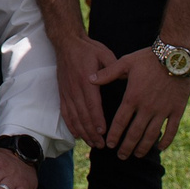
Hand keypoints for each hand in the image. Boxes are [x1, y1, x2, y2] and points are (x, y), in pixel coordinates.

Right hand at [52, 31, 117, 146]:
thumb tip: (126, 80)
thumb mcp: (105, 54)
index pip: (92, 105)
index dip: (97, 120)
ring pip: (74, 117)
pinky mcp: (62, 93)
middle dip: (92, 132)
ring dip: (83, 132)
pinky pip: (65, 113)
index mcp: (86, 80)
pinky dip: (71, 125)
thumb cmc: (88, 48)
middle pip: (83, 115)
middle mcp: (75, 88)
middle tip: (101, 145)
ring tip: (92, 143)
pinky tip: (77, 135)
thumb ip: (113, 69)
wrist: (67, 43)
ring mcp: (67, 92)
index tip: (104, 132)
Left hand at [90, 46, 189, 158]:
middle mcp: (147, 107)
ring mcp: (163, 110)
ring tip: (137, 155)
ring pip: (152, 134)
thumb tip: (89, 79)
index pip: (120, 122)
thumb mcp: (126, 62)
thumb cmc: (149, 58)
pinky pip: (172, 129)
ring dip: (143, 147)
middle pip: (135, 133)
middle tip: (121, 156)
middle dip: (126, 146)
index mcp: (132, 97)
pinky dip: (166, 140)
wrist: (176, 55)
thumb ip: (108, 73)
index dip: (115, 135)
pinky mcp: (177, 109)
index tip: (110, 145)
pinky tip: (160, 148)